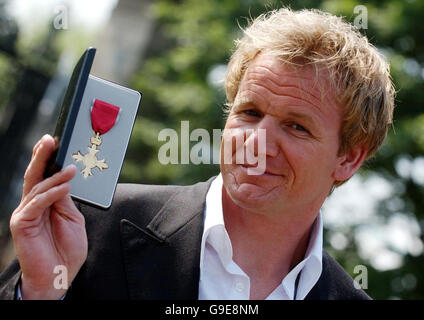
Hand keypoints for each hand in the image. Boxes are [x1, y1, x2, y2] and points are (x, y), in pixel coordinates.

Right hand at [9, 134, 87, 298]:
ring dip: (55, 176)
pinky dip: (50, 193)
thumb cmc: (67, 248)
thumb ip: (65, 199)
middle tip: (50, 139)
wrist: (60, 274)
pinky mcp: (22, 222)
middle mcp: (33, 204)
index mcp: (46, 201)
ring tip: (70, 169)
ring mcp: (26, 212)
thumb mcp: (72, 218)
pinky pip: (36, 203)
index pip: (45, 175)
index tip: (57, 141)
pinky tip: (64, 186)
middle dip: (42, 156)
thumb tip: (64, 179)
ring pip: (37, 186)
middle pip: (35, 175)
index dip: (49, 158)